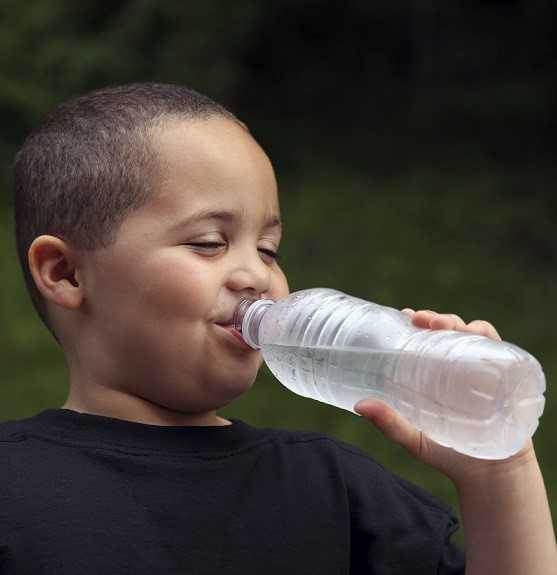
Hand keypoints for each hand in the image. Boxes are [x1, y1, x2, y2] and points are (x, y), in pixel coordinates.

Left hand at [354, 309, 534, 482]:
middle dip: (437, 319)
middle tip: (422, 320)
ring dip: (461, 323)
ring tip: (446, 326)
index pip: (427, 339)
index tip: (405, 314)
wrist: (489, 479)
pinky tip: (478, 336)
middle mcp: (459, 367)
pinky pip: (500, 351)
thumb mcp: (414, 438)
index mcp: (436, 374)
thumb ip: (390, 423)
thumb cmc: (447, 454)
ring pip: (473, 335)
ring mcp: (482, 371)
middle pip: (449, 332)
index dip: (418, 321)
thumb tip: (359, 406)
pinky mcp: (505, 379)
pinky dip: (490, 338)